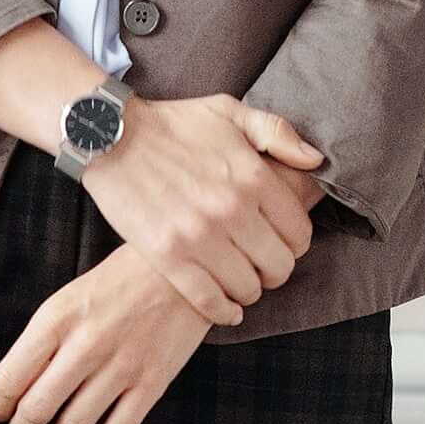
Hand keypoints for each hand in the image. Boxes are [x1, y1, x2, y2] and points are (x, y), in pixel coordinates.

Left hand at [0, 251, 212, 423]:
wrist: (180, 270)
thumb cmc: (116, 284)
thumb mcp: (66, 299)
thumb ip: (42, 340)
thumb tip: (18, 386)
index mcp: (57, 319)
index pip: (10, 377)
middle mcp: (86, 345)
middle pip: (37, 408)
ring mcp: (122, 366)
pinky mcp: (152, 383)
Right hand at [83, 93, 330, 324]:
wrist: (109, 136)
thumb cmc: (172, 124)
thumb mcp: (229, 112)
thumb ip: (277, 132)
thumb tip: (316, 161)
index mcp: (253, 177)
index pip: (299, 233)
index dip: (295, 244)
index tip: (282, 244)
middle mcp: (232, 210)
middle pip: (278, 266)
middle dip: (275, 271)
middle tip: (262, 266)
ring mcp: (200, 236)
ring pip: (247, 288)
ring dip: (249, 290)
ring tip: (240, 281)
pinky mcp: (168, 256)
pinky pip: (209, 300)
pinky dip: (223, 311)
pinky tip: (227, 308)